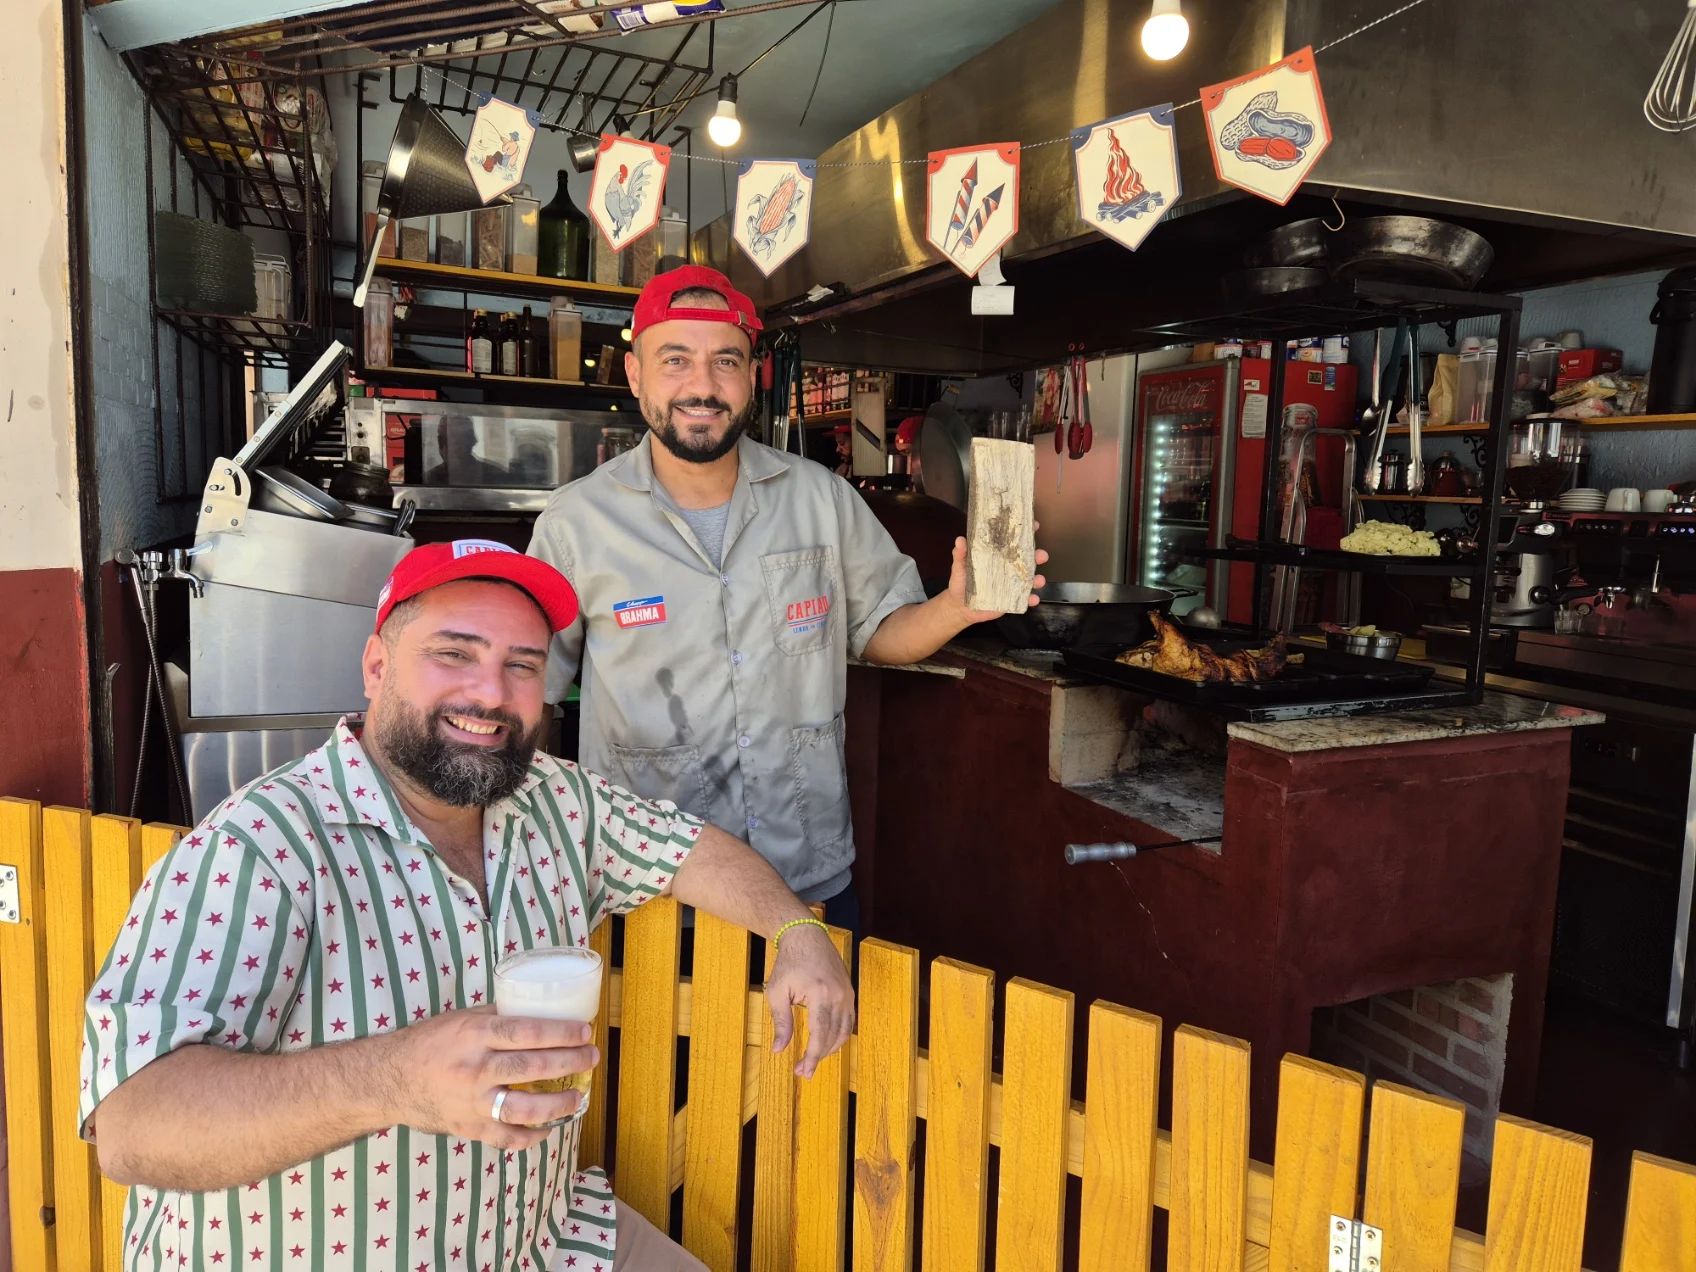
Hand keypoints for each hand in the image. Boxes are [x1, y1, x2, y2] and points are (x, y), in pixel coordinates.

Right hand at [381, 1006, 598, 1149]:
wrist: (390, 1079)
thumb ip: (498, 1017)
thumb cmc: (429, 1043)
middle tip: (591, 1058)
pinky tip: (550, 1128)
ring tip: (578, 1098)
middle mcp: (475, 1070)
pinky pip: (507, 1138)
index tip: (585, 1032)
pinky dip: (532, 1136)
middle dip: (570, 1062)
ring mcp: (472, 1103)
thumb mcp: (461, 1019)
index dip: (562, 1033)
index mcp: (474, 1035)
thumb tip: (538, 1010)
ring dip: (559, 1104)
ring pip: (525, 1108)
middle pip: (533, 1067)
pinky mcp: (469, 1128)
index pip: (527, 1032)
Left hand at [765, 925, 855, 1078]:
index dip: (813, 1057)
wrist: (806, 936)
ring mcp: (847, 994)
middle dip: (819, 1057)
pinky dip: (838, 1036)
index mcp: (820, 994)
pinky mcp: (849, 992)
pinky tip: (826, 1043)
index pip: (820, 1035)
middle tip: (803, 1070)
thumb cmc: (789, 962)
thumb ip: (781, 1021)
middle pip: (834, 1037)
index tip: (803, 1072)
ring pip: (844, 1032)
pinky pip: (848, 1021)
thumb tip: (779, 1050)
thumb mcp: (777, 991)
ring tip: (813, 1059)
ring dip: (830, 1049)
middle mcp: (839, 995)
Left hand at [946, 522, 1049, 624]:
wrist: (960, 607)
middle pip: (1027, 560)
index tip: (1033, 525)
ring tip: (1039, 580)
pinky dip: (1032, 599)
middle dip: (1038, 556)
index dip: (1024, 533)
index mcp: (998, 557)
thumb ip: (960, 555)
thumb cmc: (961, 582)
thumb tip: (960, 540)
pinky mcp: (1011, 600)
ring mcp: (1012, 585)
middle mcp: (1008, 569)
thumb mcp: (959, 567)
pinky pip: (1025, 599)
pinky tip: (1033, 599)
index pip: (1013, 542)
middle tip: (1041, 555)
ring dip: (1038, 579)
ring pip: (1030, 579)